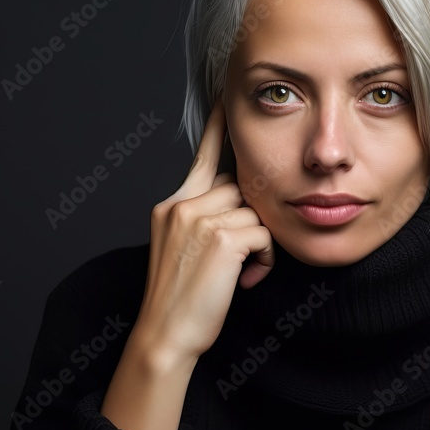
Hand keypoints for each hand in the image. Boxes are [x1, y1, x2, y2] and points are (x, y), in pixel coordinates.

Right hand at [133, 97, 274, 361]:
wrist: (165, 335)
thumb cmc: (180, 298)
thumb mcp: (181, 247)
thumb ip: (202, 217)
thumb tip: (238, 201)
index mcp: (172, 205)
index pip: (202, 156)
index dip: (218, 126)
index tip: (226, 94)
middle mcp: (183, 205)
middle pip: (239, 188)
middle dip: (249, 219)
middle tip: (240, 257)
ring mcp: (200, 219)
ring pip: (255, 211)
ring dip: (258, 242)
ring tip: (239, 272)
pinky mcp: (222, 238)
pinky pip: (264, 233)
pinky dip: (264, 258)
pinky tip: (245, 279)